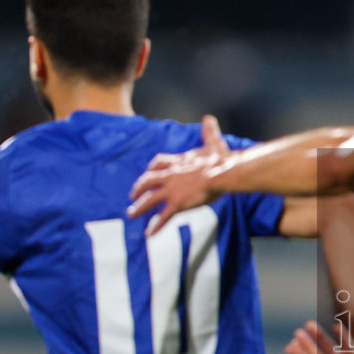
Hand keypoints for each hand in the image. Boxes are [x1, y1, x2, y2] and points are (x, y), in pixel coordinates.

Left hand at [127, 114, 232, 234]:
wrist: (221, 173)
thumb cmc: (220, 160)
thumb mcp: (213, 143)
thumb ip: (209, 132)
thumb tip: (209, 118)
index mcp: (179, 162)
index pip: (159, 163)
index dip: (152, 169)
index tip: (148, 173)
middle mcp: (171, 175)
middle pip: (147, 180)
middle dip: (138, 188)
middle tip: (132, 195)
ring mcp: (172, 190)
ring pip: (149, 199)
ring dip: (139, 207)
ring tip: (131, 214)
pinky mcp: (177, 204)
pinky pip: (163, 217)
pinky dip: (155, 226)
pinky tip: (149, 235)